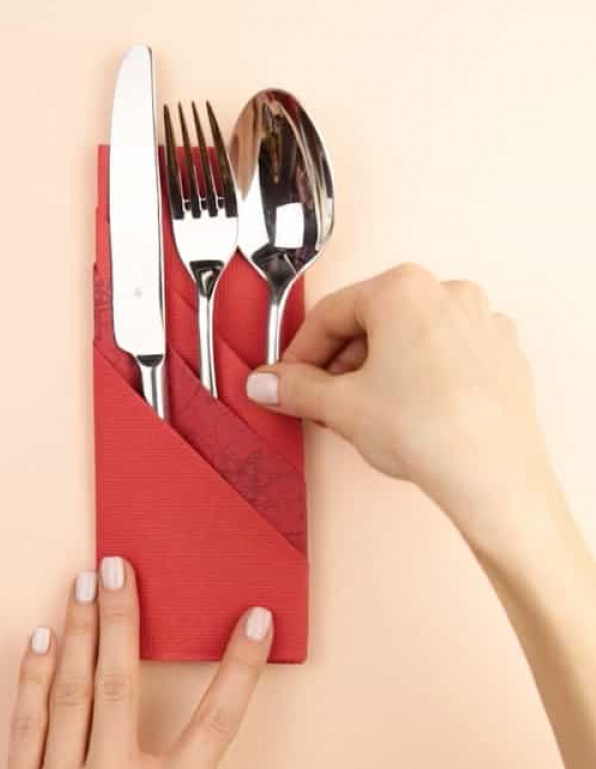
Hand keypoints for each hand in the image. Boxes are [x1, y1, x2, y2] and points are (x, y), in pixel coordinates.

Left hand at [7, 557, 272, 768]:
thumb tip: (223, 741)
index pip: (216, 726)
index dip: (239, 670)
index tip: (257, 619)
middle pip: (121, 689)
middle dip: (122, 623)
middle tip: (117, 566)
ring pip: (71, 696)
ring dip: (78, 635)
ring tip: (81, 583)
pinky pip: (25, 730)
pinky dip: (31, 681)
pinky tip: (37, 639)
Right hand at [246, 264, 560, 551]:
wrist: (493, 478)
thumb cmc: (427, 430)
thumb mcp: (340, 407)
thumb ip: (294, 388)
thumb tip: (266, 383)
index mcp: (403, 290)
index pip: (330, 314)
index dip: (300, 351)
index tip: (289, 378)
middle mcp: (447, 293)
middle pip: (372, 322)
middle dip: (340, 362)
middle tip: (322, 399)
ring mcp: (482, 322)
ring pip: (409, 336)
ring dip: (377, 367)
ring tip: (364, 410)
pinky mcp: (502, 354)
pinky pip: (445, 353)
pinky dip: (418, 373)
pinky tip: (407, 409)